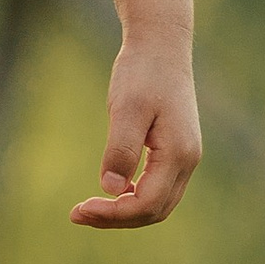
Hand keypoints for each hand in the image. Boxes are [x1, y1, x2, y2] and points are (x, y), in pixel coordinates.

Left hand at [70, 35, 200, 227]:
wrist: (161, 45)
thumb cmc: (142, 72)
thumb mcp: (127, 109)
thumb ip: (121, 149)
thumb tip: (110, 190)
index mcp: (179, 154)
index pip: (148, 204)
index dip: (114, 214)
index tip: (80, 208)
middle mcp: (187, 160)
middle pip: (155, 211)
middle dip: (117, 218)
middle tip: (77, 214)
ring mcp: (184, 156)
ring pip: (158, 203)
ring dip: (124, 212)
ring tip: (87, 209)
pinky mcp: (175, 149)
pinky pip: (157, 187)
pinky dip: (133, 197)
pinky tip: (109, 191)